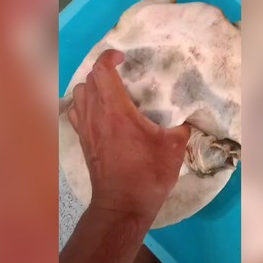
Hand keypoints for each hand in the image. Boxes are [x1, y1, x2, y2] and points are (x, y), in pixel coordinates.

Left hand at [67, 50, 189, 220]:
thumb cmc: (148, 174)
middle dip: (103, 71)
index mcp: (116, 110)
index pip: (102, 70)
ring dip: (91, 87)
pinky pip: (75, 112)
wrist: (122, 205)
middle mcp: (95, 115)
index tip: (123, 58)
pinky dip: (83, 105)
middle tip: (121, 74)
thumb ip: (181, 126)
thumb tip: (188, 117)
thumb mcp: (174, 148)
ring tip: (109, 92)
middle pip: (88, 79)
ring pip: (78, 94)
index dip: (109, 57)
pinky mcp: (83, 141)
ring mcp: (85, 128)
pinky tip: (98, 112)